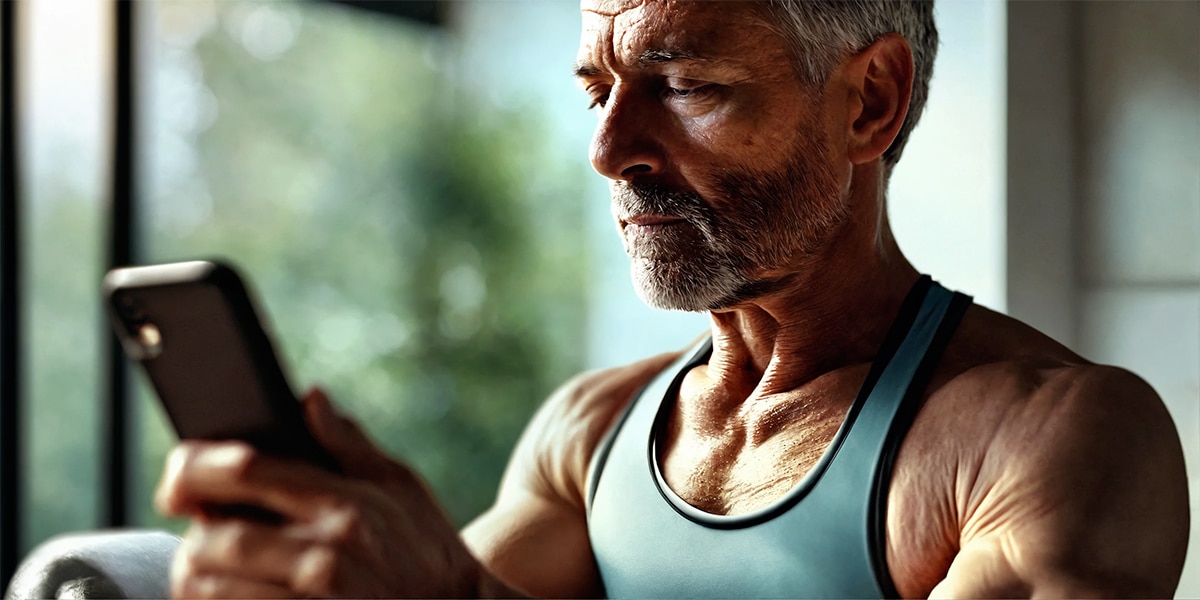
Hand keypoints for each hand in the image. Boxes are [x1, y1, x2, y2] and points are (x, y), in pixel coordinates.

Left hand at [156, 388, 487, 597]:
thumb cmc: (426, 548)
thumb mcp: (401, 486)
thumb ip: (349, 443)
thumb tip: (308, 398)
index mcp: (343, 503)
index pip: (244, 470)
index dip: (193, 467)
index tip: (176, 475)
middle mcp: (325, 555)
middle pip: (212, 537)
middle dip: (195, 535)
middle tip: (204, 534)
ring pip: (206, 588)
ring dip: (199, 579)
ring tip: (216, 572)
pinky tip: (236, 596)